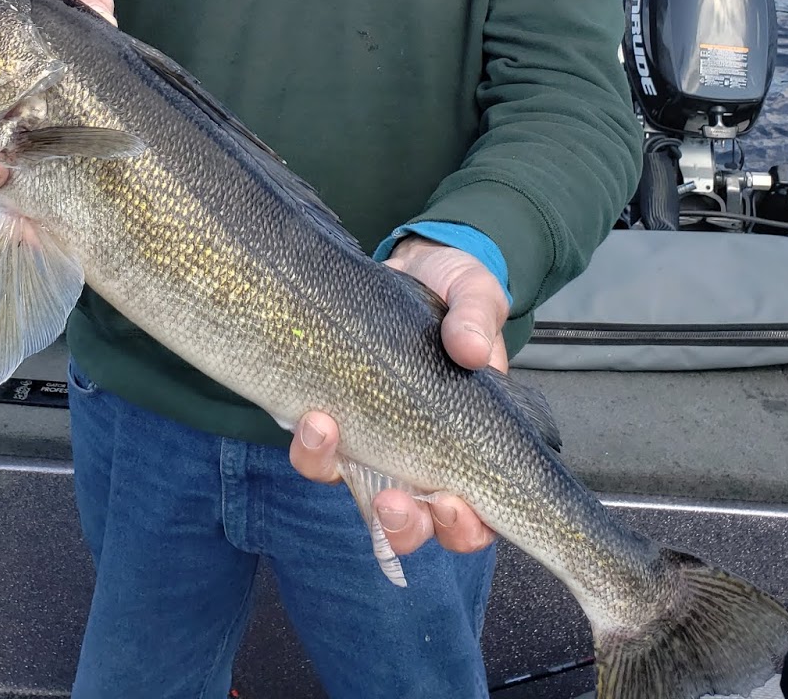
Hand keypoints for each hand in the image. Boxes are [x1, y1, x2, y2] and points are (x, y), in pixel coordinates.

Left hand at [289, 236, 508, 555]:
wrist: (413, 260)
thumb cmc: (456, 291)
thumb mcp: (477, 294)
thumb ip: (476, 318)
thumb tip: (471, 349)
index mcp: (472, 443)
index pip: (477, 515)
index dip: (465, 526)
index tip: (451, 502)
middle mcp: (420, 453)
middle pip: (414, 524)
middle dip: (402, 526)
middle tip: (392, 503)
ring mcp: (374, 436)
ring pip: (354, 490)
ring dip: (337, 474)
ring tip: (325, 430)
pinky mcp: (337, 410)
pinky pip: (318, 449)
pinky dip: (311, 444)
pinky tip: (309, 414)